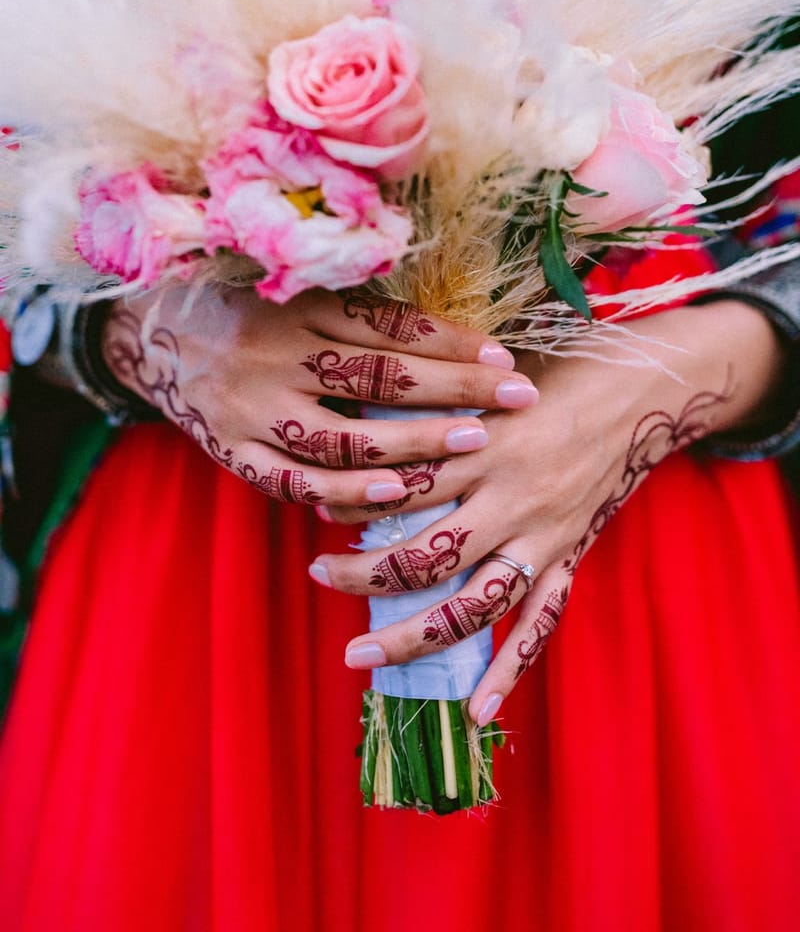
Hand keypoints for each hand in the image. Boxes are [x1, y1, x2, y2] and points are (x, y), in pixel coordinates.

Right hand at [100, 283, 537, 506]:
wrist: (155, 333)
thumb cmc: (246, 308)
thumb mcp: (297, 292)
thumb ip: (359, 312)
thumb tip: (449, 334)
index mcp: (299, 308)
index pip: (390, 328)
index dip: (451, 343)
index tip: (505, 358)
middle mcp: (277, 355)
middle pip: (380, 377)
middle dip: (455, 389)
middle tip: (515, 398)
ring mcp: (253, 408)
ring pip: (344, 435)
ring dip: (413, 443)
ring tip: (471, 443)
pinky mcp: (234, 450)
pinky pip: (294, 479)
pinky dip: (347, 490)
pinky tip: (396, 493)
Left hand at [309, 300, 785, 722]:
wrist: (638, 393)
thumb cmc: (552, 376)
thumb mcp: (487, 380)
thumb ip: (434, 404)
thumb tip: (361, 419)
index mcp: (485, 445)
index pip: (406, 485)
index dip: (356, 501)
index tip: (317, 507)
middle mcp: (511, 498)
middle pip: (427, 554)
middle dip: (365, 574)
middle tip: (318, 577)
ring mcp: (542, 536)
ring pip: (472, 603)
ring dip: (412, 635)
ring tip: (360, 656)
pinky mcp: (567, 557)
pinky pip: (539, 624)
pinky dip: (509, 671)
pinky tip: (476, 713)